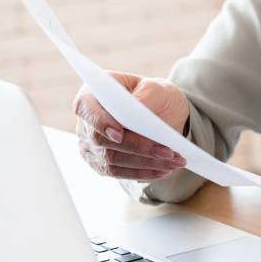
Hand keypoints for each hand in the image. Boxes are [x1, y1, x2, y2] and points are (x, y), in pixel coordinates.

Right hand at [73, 71, 187, 180]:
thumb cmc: (156, 95)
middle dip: (137, 148)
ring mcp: (90, 144)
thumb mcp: (156, 88)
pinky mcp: (100, 162)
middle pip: (101, 141)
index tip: (119, 135)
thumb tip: (135, 110)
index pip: (86, 109)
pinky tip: (163, 170)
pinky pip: (117, 172)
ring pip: (111, 160)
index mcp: (93, 94)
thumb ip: (144, 97)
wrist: (164, 113)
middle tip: (167, 152)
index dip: (100, 123)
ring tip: (174, 162)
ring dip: (145, 164)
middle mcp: (86, 121)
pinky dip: (142, 173)